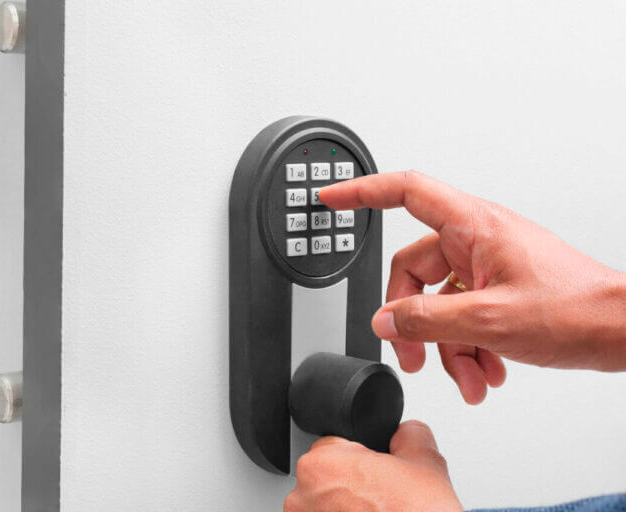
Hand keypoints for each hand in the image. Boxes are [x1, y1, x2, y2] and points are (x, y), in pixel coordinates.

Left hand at [284, 420, 461, 511]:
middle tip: (378, 498)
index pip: (332, 447)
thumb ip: (409, 435)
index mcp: (320, 465)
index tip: (374, 475)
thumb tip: (406, 433)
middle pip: (324, 479)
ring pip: (323, 506)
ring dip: (342, 509)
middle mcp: (302, 497)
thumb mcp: (425, 461)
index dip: (359, 459)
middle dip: (348, 486)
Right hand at [320, 171, 625, 403]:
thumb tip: (385, 321)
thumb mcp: (489, 319)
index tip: (331, 197)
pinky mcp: (498, 289)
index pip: (404, 192)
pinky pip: (463, 315)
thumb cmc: (578, 308)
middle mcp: (476, 240)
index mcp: (472, 226)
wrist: (623, 330)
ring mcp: (487, 266)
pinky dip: (466, 347)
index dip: (362, 192)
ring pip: (438, 302)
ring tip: (465, 376)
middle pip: (413, 271)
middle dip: (411, 320)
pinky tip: (483, 373)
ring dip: (445, 345)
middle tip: (412, 354)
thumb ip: (427, 320)